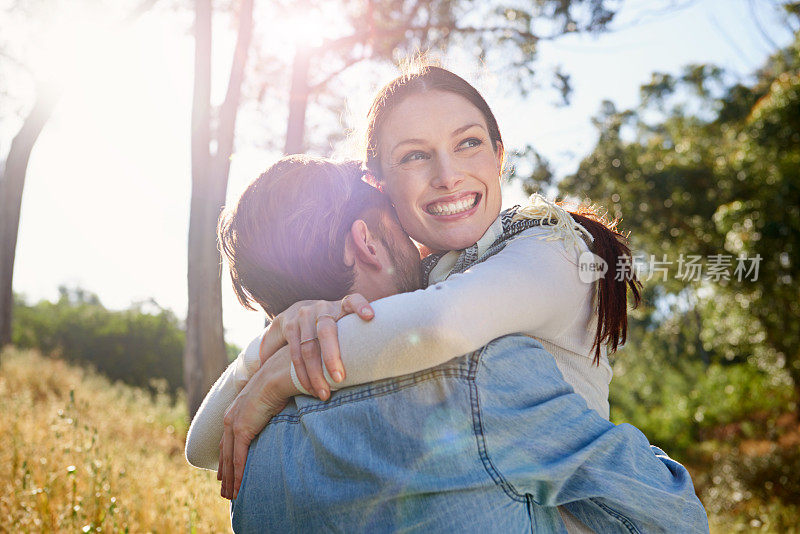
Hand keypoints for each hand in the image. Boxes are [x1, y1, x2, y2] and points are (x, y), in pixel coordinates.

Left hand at [218, 346, 295, 499]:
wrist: (277, 375)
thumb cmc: (279, 383)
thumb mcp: (270, 400)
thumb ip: (270, 410)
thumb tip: (279, 414)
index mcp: (236, 411)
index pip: (227, 439)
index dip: (225, 456)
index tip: (224, 471)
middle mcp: (230, 418)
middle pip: (224, 452)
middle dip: (224, 472)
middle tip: (224, 490)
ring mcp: (234, 424)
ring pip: (229, 459)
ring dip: (229, 479)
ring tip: (230, 495)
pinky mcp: (242, 430)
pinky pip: (239, 458)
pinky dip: (238, 475)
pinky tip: (239, 487)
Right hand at [267, 294, 373, 399]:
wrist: (296, 311)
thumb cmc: (332, 324)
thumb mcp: (345, 320)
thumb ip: (359, 332)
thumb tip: (386, 353)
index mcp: (341, 305)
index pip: (353, 301)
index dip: (361, 306)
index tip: (370, 316)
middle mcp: (322, 308)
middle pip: (326, 332)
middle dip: (332, 357)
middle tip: (340, 379)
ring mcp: (303, 316)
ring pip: (308, 348)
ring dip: (315, 374)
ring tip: (324, 393)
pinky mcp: (290, 327)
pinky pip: (295, 354)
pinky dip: (302, 374)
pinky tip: (310, 388)